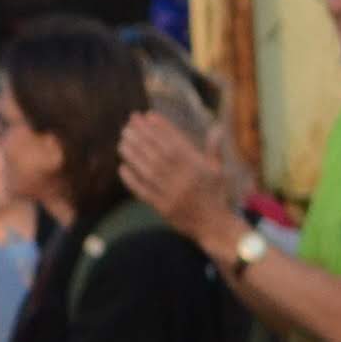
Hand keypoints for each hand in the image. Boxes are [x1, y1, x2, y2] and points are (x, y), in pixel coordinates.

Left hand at [121, 106, 243, 248]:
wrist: (214, 225)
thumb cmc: (216, 195)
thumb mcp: (218, 171)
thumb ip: (214, 149)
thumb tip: (216, 127)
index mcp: (198, 167)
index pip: (176, 143)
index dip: (161, 128)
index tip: (148, 115)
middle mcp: (184, 178)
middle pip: (159, 153)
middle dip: (143, 136)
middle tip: (129, 123)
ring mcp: (172, 194)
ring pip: (149, 170)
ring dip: (134, 154)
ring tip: (123, 139)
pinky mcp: (162, 208)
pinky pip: (144, 192)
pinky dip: (132, 180)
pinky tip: (122, 167)